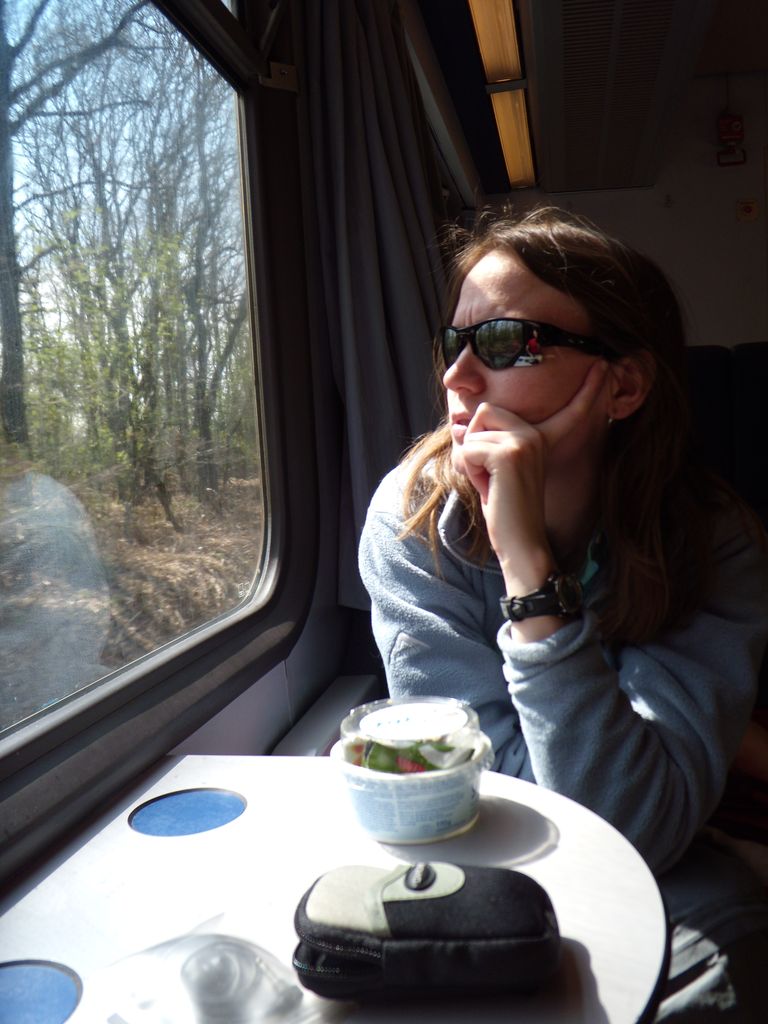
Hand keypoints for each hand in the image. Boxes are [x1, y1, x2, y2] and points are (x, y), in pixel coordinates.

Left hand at [460, 359, 609, 592]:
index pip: (564, 410)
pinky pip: (467, 449)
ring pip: (472, 432)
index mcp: (542, 439)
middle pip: (484, 411)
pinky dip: (468, 470)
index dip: (587, 389)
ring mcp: (525, 441)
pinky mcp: (509, 452)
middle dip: (474, 443)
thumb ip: (483, 443)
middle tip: (491, 476)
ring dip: (469, 460)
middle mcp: (536, 434)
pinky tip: (489, 489)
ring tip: (492, 484)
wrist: (520, 543)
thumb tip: (457, 426)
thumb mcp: (494, 470)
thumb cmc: (505, 510)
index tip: (603, 365)